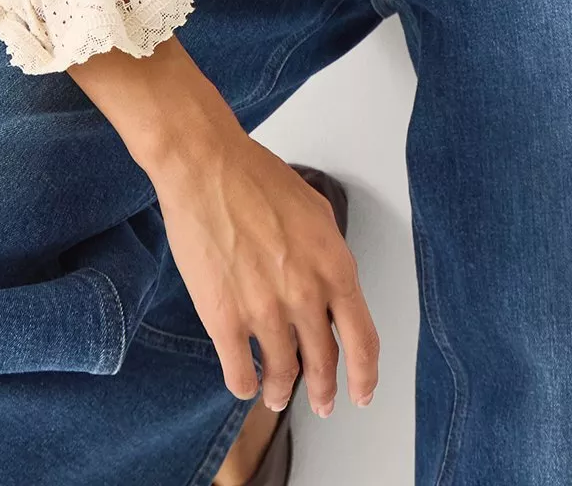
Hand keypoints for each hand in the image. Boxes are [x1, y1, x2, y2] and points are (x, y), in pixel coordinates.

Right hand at [145, 123, 379, 417]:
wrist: (206, 167)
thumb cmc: (256, 178)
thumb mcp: (315, 212)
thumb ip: (328, 257)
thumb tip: (331, 287)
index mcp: (334, 267)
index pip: (363, 340)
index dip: (365, 375)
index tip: (362, 392)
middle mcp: (306, 296)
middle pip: (324, 364)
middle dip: (323, 391)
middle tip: (323, 404)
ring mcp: (265, 311)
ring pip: (281, 375)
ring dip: (279, 392)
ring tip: (275, 397)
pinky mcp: (224, 319)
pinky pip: (239, 374)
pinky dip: (244, 386)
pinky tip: (243, 383)